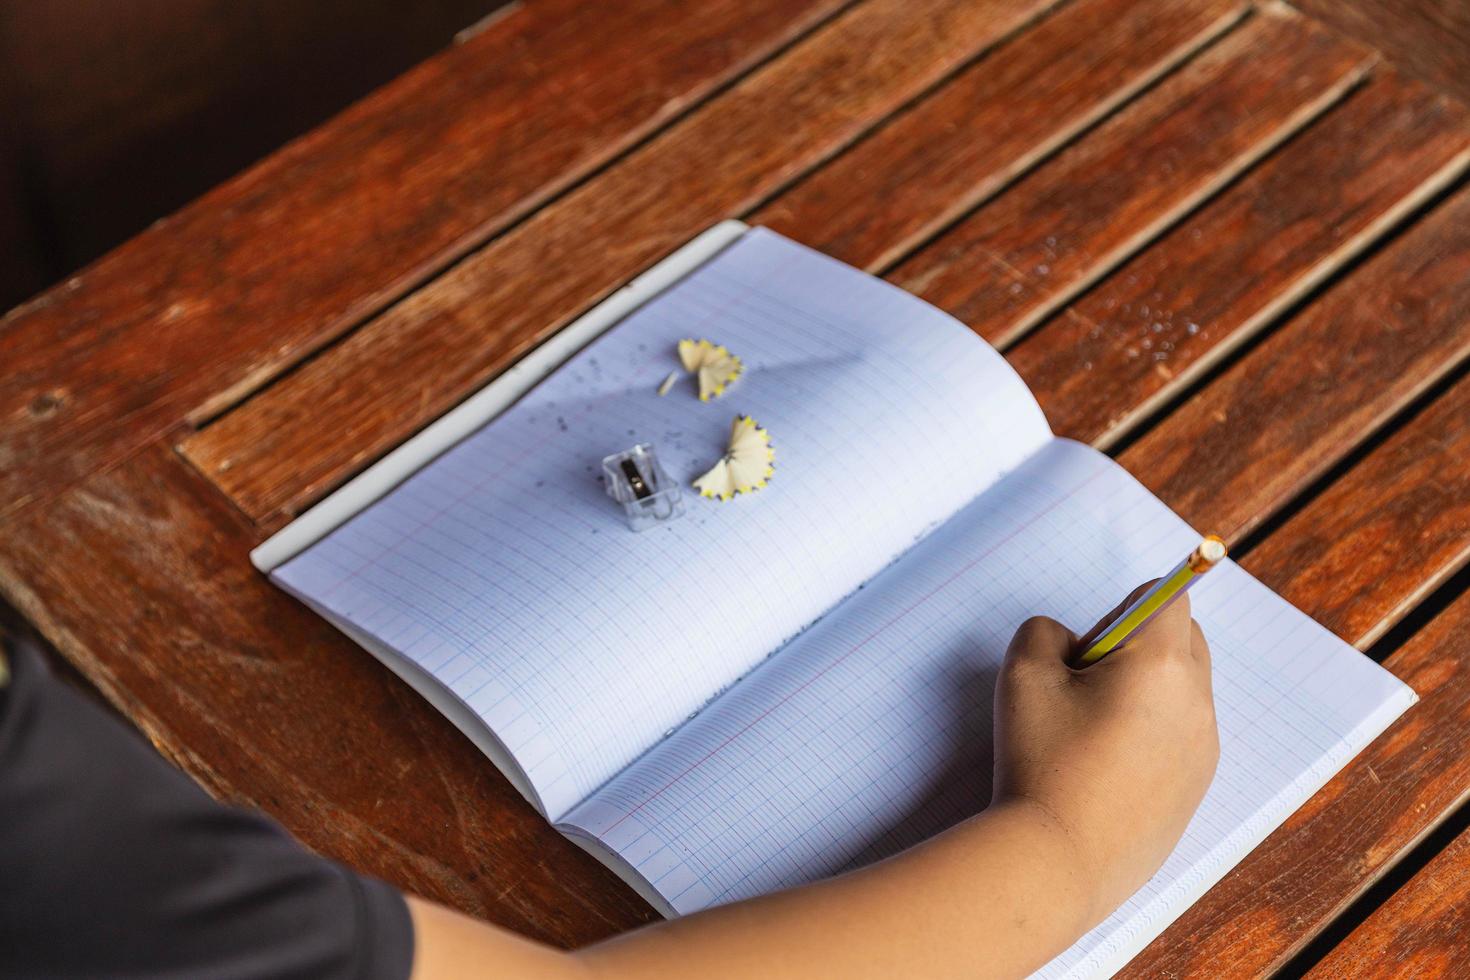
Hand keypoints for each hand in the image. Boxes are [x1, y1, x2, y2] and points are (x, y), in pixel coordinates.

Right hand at [990, 585, 1218, 924]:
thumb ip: (1045, 632)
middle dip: (1140, 643)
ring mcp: (1203, 750)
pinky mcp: (1197, 789)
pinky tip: (1104, 768)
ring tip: (1091, 731)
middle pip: (1185, 638)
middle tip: (1085, 683)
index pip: (1168, 596)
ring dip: (1146, 689)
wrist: (1058, 861)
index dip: (1124, 607)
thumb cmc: (1040, 762)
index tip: (1088, 648)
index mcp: (1161, 664)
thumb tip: (1072, 644)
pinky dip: (1152, 733)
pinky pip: (1183, 736)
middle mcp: (1196, 703)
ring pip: (1184, 690)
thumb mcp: (1023, 674)